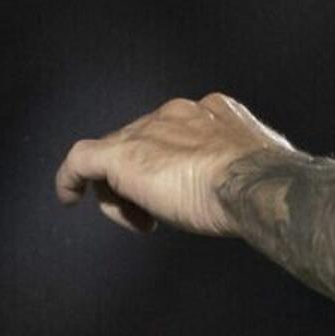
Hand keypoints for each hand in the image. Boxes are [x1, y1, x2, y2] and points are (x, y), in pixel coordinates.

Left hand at [54, 93, 299, 236]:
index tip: (181, 194)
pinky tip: (67, 197)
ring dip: (123, 194)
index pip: (175, 135)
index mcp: (213, 112)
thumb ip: (242, 171)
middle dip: (145, 183)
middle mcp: (176, 113)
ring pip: (116, 158)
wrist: (258, 185)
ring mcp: (146, 131)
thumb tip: (252, 187)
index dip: (172, 166)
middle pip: (141, 146)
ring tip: (144, 223)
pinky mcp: (120, 155)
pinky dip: (70, 178)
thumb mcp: (257, 172)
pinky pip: (80, 161)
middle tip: (158, 219)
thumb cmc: (267, 186)